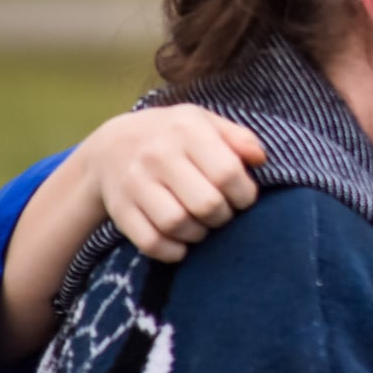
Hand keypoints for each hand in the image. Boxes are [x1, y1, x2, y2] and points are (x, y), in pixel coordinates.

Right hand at [81, 105, 266, 261]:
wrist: (111, 144)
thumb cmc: (172, 136)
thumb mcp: (204, 122)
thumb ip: (239, 137)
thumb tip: (261, 160)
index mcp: (186, 129)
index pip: (228, 173)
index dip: (245, 194)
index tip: (243, 198)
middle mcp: (157, 154)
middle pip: (206, 204)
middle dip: (224, 216)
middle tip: (222, 213)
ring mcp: (135, 183)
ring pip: (178, 225)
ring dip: (199, 234)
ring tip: (202, 224)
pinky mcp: (120, 209)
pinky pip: (151, 243)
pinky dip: (173, 250)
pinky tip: (181, 241)